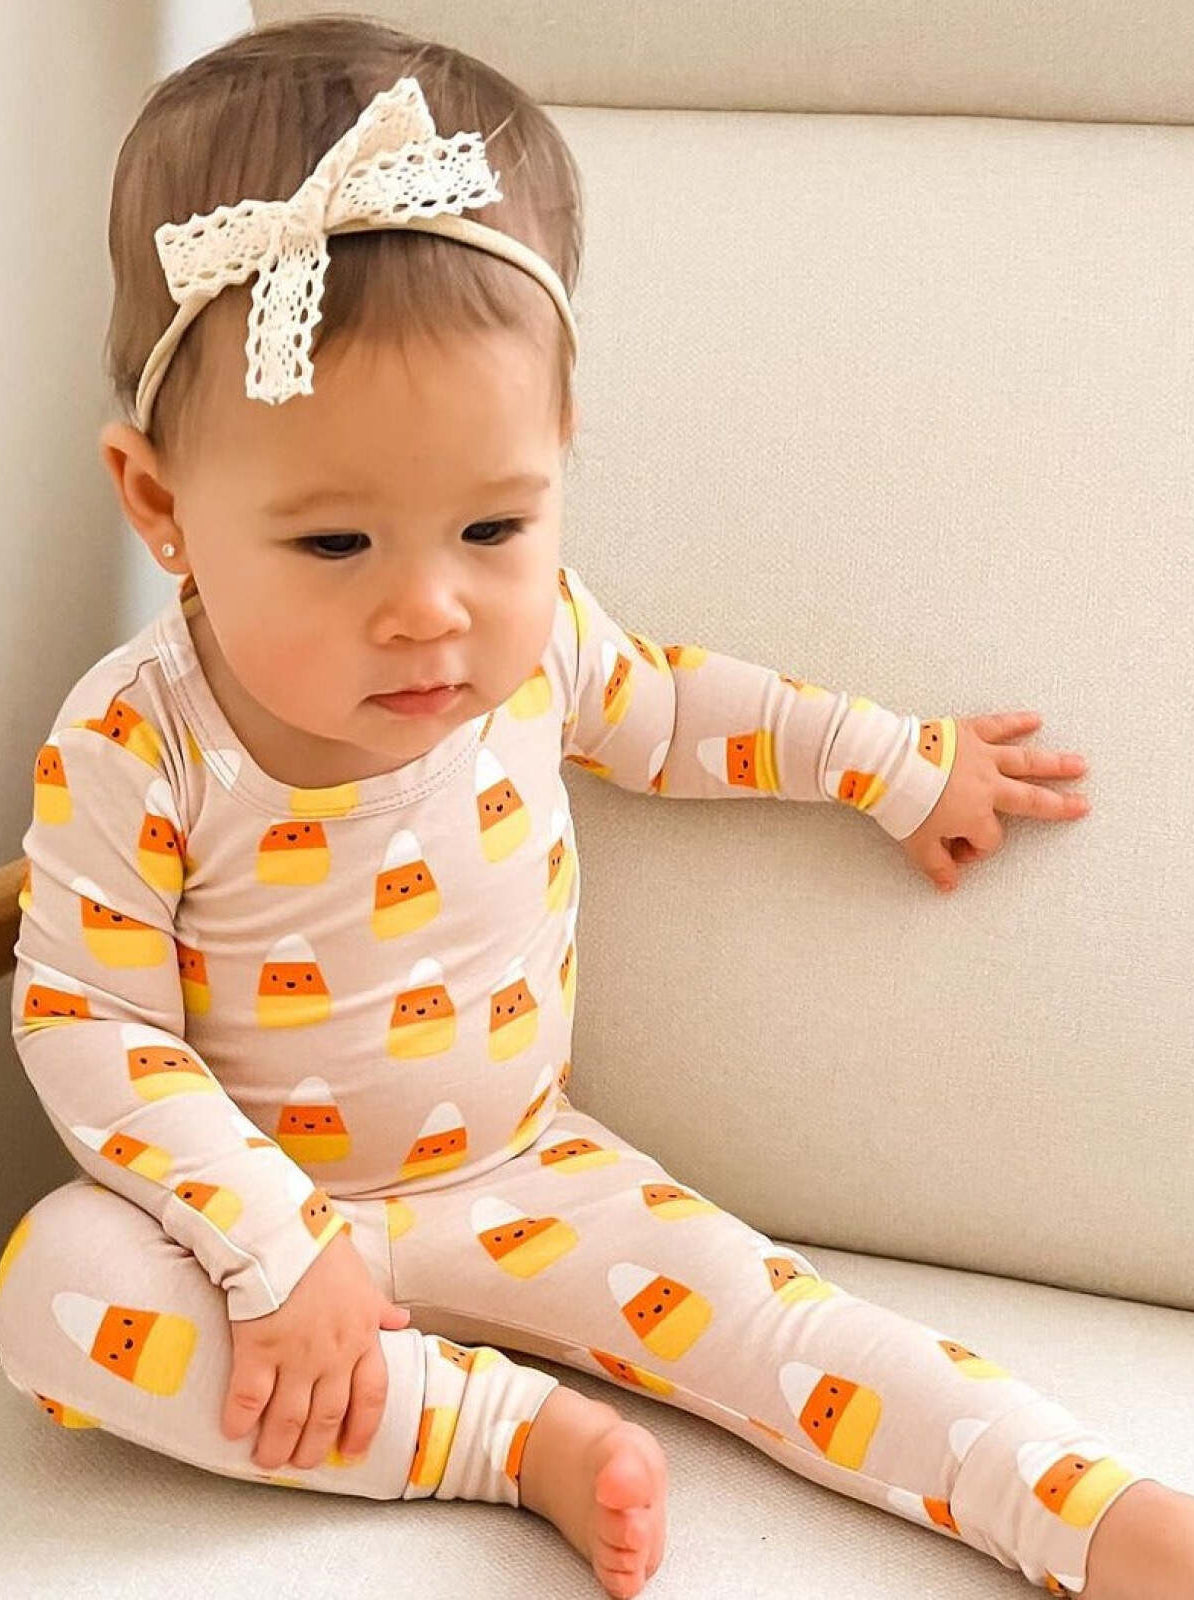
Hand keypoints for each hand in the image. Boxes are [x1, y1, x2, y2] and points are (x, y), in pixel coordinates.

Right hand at [220, 1227, 411, 1470]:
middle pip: (328, 1417)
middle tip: (301, 1463)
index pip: (373, 1395)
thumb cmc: (323, 1251)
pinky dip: (239, 1421)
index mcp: (362, 1337)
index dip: (364, 1428)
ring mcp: (295, 1355)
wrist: (285, 1233)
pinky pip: (248, 1398)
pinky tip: (232, 1433)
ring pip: (289, 1418)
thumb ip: (379, 1308)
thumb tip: (400, 1321)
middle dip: (314, 1448)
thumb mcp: (362, 1279)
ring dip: (277, 1446)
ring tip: (268, 1461)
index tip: (354, 1451)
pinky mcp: (257, 1349)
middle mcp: (333, 1354)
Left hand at [900, 710, 1089, 893]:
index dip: (973, 850)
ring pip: (1025, 760)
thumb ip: (937, 866)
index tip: (952, 850)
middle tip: (1083, 806)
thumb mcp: (917, 845)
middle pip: (1030, 798)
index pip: (988, 839)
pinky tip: (1036, 720)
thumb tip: (949, 886)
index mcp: (976, 815)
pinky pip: (998, 726)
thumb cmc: (903, 805)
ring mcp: (981, 756)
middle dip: (1058, 805)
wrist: (887, 765)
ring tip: (1080, 764)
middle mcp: (988, 785)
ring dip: (1054, 764)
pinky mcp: (968, 733)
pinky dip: (1016, 723)